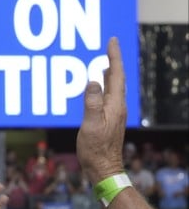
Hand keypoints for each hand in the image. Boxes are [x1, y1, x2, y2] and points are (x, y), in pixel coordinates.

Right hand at [76, 37, 126, 183]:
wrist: (103, 168)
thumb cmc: (96, 149)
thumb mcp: (91, 125)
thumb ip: (92, 102)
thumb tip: (92, 80)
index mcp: (114, 105)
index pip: (116, 75)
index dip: (114, 57)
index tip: (112, 41)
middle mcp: (117, 106)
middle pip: (117, 78)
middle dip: (113, 60)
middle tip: (109, 45)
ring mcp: (114, 113)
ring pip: (114, 86)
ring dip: (109, 71)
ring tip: (104, 60)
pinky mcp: (109, 118)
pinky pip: (108, 95)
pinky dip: (104, 84)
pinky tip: (98, 84)